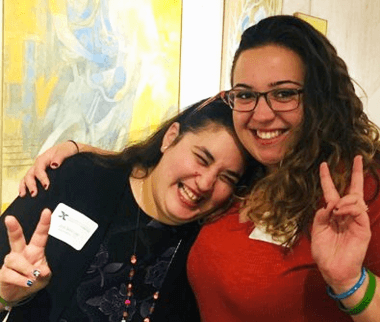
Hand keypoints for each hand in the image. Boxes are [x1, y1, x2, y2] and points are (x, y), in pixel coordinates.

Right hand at [0, 209, 51, 304]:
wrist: (18, 295)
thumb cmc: (33, 280)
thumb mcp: (44, 278)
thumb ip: (45, 273)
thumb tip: (42, 271)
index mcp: (35, 249)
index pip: (40, 235)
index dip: (44, 223)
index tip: (46, 211)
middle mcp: (21, 252)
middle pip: (16, 238)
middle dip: (13, 228)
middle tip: (9, 218)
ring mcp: (11, 262)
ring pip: (15, 260)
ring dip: (26, 269)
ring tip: (32, 277)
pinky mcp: (3, 272)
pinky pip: (11, 274)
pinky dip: (21, 280)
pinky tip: (26, 283)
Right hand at [19, 141, 78, 196]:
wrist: (69, 150)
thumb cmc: (66, 150)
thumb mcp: (65, 151)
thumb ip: (59, 157)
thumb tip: (54, 165)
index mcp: (43, 159)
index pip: (39, 169)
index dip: (42, 178)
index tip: (46, 186)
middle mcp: (38, 165)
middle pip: (30, 174)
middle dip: (31, 185)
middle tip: (34, 194)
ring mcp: (37, 169)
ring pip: (27, 178)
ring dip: (25, 187)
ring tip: (24, 195)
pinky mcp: (39, 174)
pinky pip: (30, 180)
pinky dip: (25, 187)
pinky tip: (25, 195)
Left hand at [311, 155, 370, 292]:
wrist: (333, 269)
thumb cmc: (324, 251)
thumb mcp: (317, 230)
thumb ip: (321, 215)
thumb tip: (329, 203)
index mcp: (333, 213)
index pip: (331, 192)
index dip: (327, 178)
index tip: (324, 165)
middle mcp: (345, 213)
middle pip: (353, 189)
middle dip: (355, 173)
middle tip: (357, 157)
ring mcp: (356, 220)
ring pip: (355, 199)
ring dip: (345, 199)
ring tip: (336, 209)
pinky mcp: (363, 227)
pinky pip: (359, 211)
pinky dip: (349, 208)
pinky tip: (340, 212)